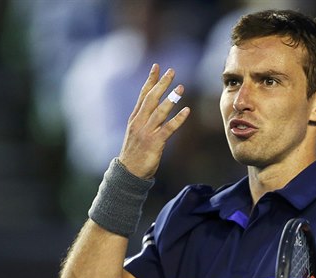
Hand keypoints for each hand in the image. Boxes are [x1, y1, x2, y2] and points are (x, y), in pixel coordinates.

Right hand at [118, 64, 190, 178]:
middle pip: (151, 98)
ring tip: (181, 87)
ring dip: (171, 98)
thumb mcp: (137, 132)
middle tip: (171, 71)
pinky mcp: (154, 143)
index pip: (143, 95)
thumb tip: (154, 108)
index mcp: (135, 118)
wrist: (128, 172)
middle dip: (161, 83)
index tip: (157, 66)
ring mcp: (146, 132)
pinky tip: (187, 111)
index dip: (150, 80)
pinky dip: (178, 119)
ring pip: (159, 111)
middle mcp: (140, 122)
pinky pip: (168, 128)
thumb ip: (144, 120)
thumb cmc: (135, 153)